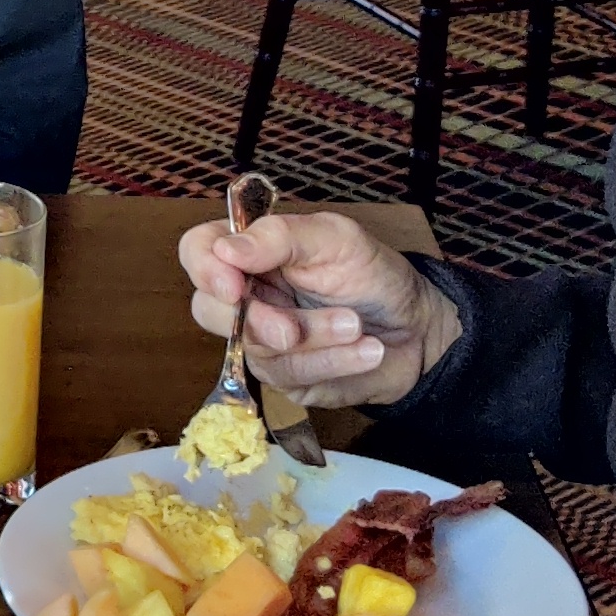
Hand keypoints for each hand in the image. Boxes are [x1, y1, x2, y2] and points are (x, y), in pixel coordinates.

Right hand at [181, 205, 452, 407]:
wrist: (417, 330)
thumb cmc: (373, 275)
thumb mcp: (337, 239)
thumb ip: (281, 237)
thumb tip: (227, 250)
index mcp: (252, 250)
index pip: (198, 249)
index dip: (204, 268)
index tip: (233, 286)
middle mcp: (247, 294)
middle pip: (209, 310)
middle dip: (258, 322)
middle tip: (294, 327)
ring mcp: (261, 340)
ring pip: (256, 349)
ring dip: (314, 340)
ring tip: (358, 328)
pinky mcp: (285, 378)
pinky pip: (290, 378)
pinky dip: (333, 362)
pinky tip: (366, 351)